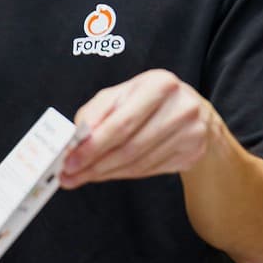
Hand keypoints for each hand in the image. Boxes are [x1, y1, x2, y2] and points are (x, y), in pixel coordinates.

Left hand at [60, 70, 217, 188]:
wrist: (193, 111)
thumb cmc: (150, 100)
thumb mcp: (123, 94)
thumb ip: (96, 112)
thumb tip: (75, 140)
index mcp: (159, 85)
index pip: (121, 123)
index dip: (92, 146)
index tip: (68, 160)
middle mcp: (180, 107)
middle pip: (129, 147)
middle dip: (95, 165)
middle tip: (69, 175)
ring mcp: (190, 133)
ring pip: (138, 163)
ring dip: (106, 173)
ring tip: (83, 176)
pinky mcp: (193, 153)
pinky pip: (150, 170)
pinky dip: (124, 174)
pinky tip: (108, 173)